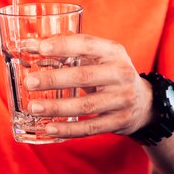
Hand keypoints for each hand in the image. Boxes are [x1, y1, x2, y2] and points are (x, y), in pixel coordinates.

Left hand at [24, 34, 153, 138]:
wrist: (144, 103)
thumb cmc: (110, 75)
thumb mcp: (99, 58)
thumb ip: (69, 52)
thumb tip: (29, 47)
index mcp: (114, 52)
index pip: (87, 44)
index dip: (63, 45)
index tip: (40, 48)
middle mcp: (121, 74)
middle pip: (84, 76)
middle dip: (54, 79)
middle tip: (29, 82)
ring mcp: (122, 99)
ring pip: (85, 105)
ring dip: (56, 107)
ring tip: (33, 107)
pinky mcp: (119, 121)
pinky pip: (90, 127)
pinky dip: (68, 129)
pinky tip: (49, 128)